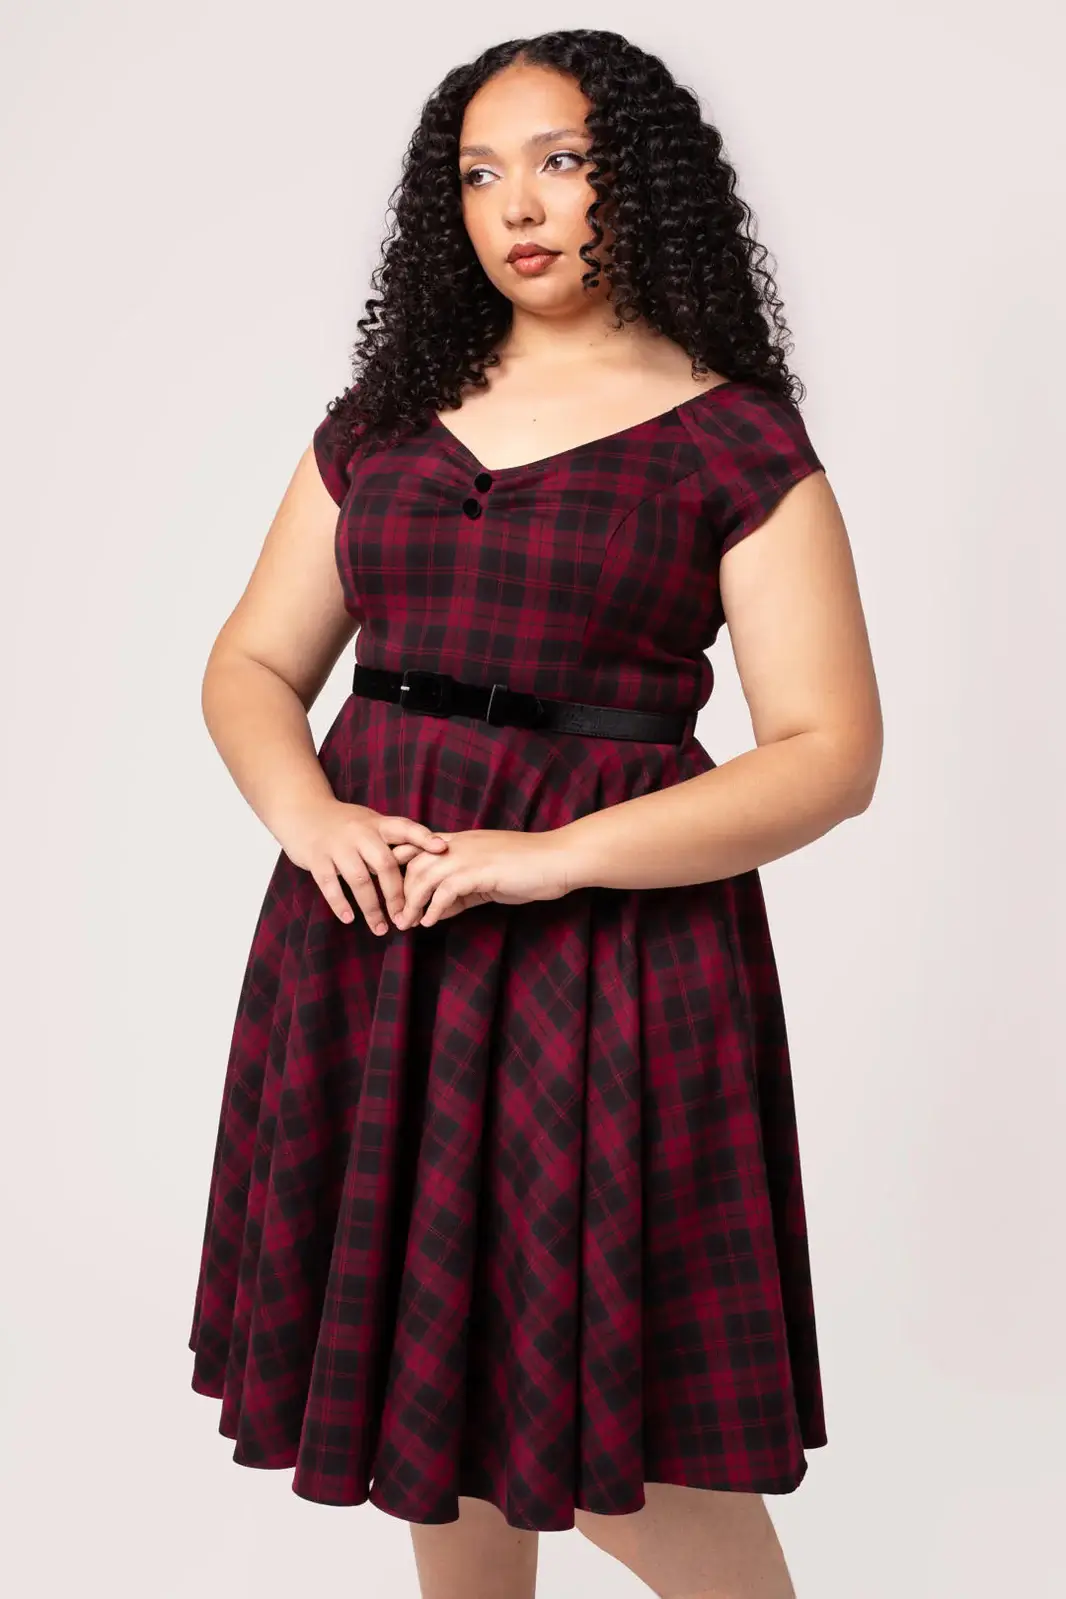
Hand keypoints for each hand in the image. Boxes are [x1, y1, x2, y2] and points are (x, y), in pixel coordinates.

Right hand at [280, 799, 447, 932]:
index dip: (424, 837)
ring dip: (371, 908)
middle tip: (404, 917)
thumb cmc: (344, 823)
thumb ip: (391, 842)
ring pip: (359, 880)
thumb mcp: (369, 824)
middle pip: (385, 864)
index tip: (442, 849)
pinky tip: (349, 919)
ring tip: (380, 928)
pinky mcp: (316, 858)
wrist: (303, 811)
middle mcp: (359, 832)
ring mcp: (337, 845)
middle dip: (396, 894)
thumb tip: (422, 865)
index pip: (405, 828)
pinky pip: (330, 885)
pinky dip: (340, 904)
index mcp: (377, 824)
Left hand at [391, 827, 574, 928]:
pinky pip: (446, 890)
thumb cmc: (529, 868)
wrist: (560, 859)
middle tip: (397, 917)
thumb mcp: (488, 879)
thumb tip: (438, 910)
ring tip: (407, 923)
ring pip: (425, 876)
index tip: (394, 894)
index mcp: (461, 842)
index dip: (401, 869)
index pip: (417, 847)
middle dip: (400, 892)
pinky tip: (430, 923)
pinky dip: (434, 908)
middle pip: (413, 864)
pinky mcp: (481, 872)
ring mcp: (470, 856)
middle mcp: (459, 845)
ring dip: (412, 903)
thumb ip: (462, 892)